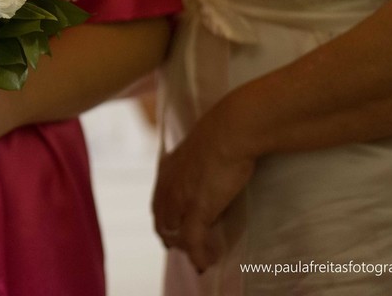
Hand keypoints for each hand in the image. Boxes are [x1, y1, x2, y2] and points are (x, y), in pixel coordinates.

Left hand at [151, 105, 255, 271]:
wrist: (232, 130)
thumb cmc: (226, 130)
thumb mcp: (203, 146)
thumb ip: (200, 161)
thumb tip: (214, 165)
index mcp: (168, 169)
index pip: (159, 202)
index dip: (166, 220)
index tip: (176, 229)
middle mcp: (168, 186)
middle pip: (162, 222)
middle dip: (172, 238)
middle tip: (189, 249)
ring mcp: (180, 199)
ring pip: (175, 235)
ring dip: (187, 249)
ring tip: (202, 257)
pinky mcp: (197, 209)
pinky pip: (193, 242)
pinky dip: (200, 255)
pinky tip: (208, 261)